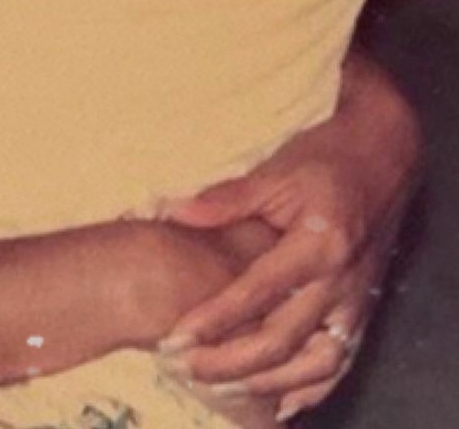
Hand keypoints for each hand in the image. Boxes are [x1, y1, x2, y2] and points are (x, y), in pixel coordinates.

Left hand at [155, 69, 418, 420]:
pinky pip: (339, 362)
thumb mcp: (275, 171)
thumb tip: (172, 211)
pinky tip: (279, 400)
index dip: (215, 318)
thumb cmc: (325, 159)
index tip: (177, 337)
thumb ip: (225, 199)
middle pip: (282, 340)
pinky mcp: (363, 309)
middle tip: (184, 366)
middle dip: (230, 361)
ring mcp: (356, 301)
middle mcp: (340, 282)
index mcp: (318, 244)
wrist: (383, 156)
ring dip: (266, 383)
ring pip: (313, 364)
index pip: (258, 294)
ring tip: (221, 388)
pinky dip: (309, 387)